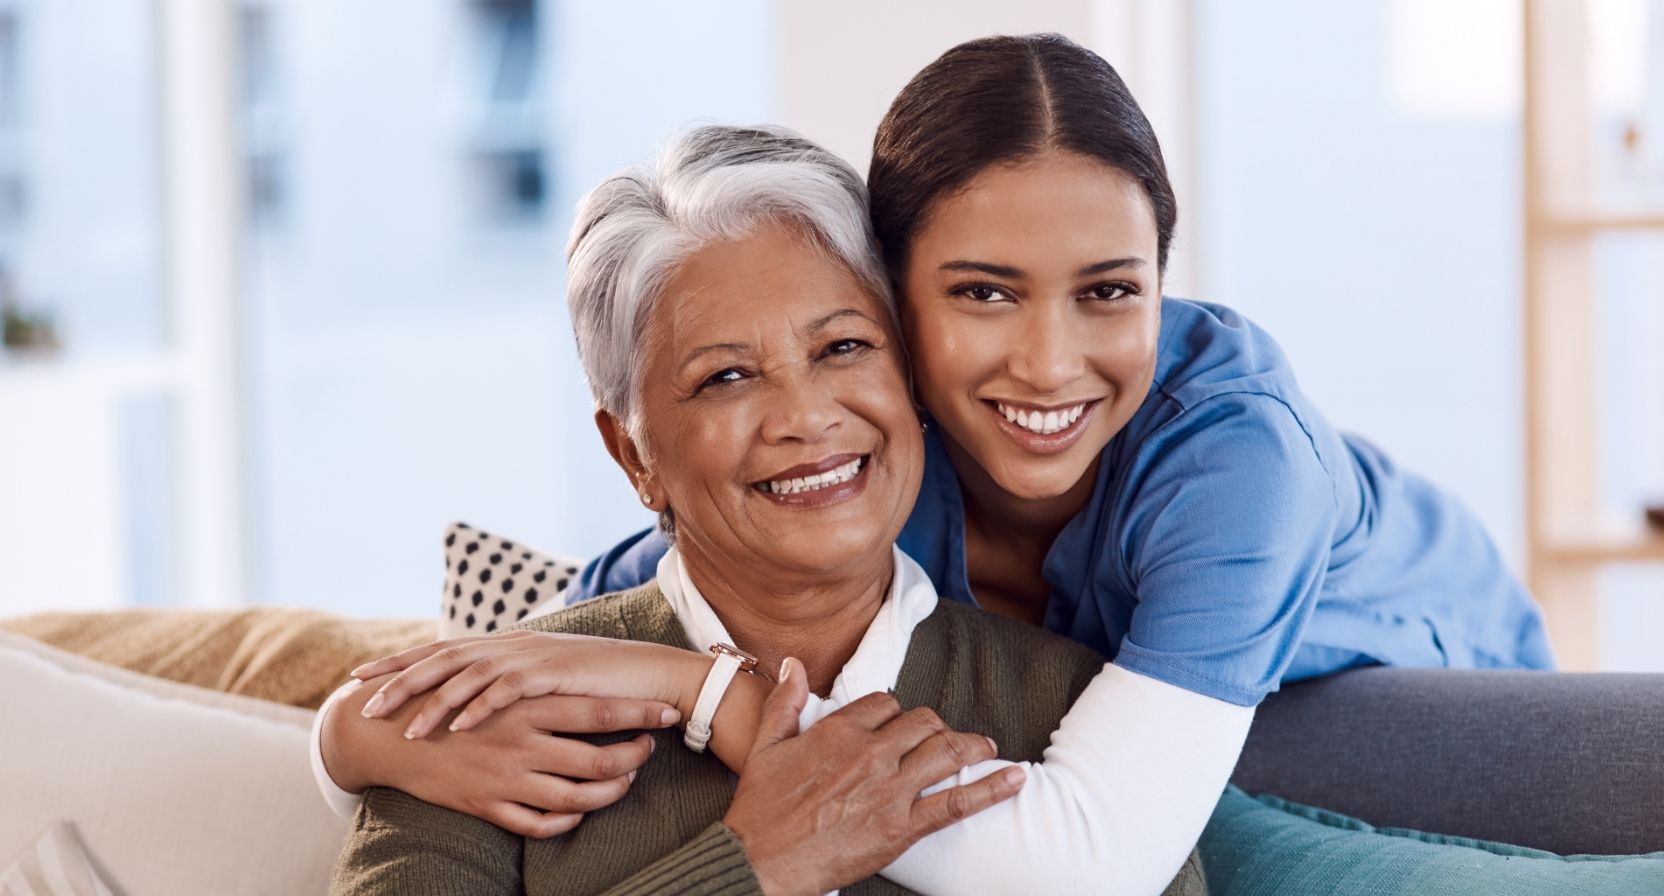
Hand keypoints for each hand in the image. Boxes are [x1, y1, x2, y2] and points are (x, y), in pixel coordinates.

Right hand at [322, 672, 678, 837]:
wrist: (391, 732)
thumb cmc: (452, 698)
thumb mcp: (493, 675)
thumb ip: (535, 671)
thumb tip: (575, 659)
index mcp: (527, 703)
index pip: (599, 709)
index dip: (641, 714)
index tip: (669, 713)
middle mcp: (522, 741)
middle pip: (598, 757)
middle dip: (634, 757)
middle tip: (649, 751)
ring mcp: (505, 777)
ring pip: (578, 797)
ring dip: (610, 791)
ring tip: (624, 780)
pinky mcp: (487, 805)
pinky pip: (539, 824)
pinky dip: (568, 820)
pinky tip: (580, 810)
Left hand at [353, 631, 697, 739]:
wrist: (645, 674)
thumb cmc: (596, 683)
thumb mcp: (544, 680)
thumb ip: (510, 680)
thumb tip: (477, 694)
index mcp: (504, 644)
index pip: (441, 650)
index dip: (400, 662)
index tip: (362, 677)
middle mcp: (510, 644)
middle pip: (442, 657)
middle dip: (399, 680)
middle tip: (364, 702)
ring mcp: (529, 656)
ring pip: (467, 675)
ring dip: (433, 702)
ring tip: (404, 728)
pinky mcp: (550, 674)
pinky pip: (505, 691)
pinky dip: (478, 708)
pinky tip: (456, 728)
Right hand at [723, 658, 1025, 895]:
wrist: (761, 860)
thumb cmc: (760, 808)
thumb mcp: (765, 746)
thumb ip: (784, 702)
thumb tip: (794, 665)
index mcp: (839, 730)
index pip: (886, 703)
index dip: (895, 712)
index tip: (898, 724)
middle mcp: (871, 753)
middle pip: (922, 722)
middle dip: (936, 727)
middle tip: (944, 739)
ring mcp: (890, 789)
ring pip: (946, 752)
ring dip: (973, 747)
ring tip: (988, 748)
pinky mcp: (903, 826)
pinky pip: (957, 802)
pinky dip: (992, 788)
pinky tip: (1015, 779)